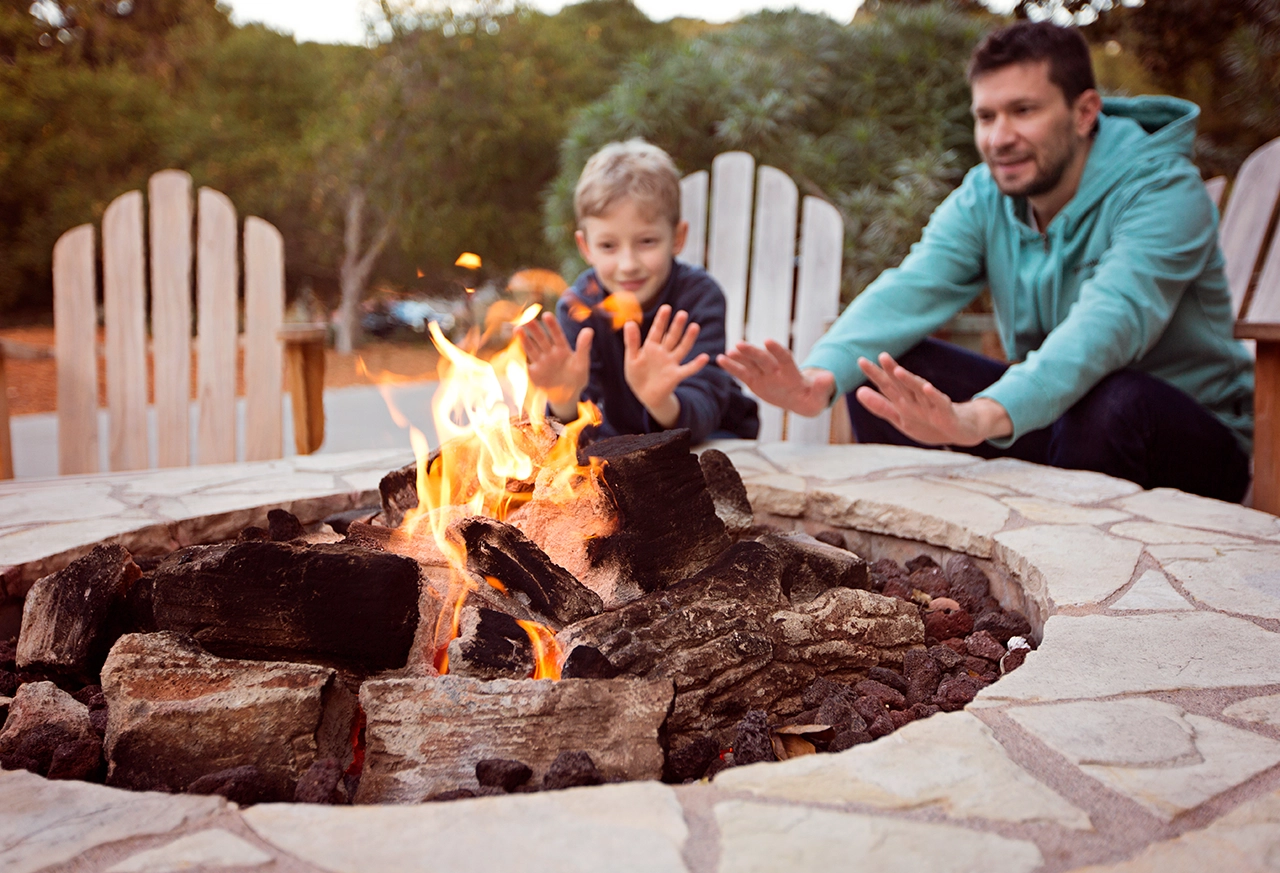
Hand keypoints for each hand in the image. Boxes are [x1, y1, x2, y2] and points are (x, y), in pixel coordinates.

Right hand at [516, 312, 592, 418]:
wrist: (567, 396)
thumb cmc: (577, 378)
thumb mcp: (582, 363)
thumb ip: (584, 347)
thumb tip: (589, 330)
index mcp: (562, 349)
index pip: (557, 335)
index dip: (552, 326)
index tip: (546, 315)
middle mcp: (550, 353)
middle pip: (541, 340)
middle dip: (535, 330)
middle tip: (528, 319)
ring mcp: (541, 362)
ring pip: (531, 349)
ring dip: (524, 340)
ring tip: (517, 329)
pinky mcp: (534, 373)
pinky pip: (524, 366)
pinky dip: (517, 360)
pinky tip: (509, 352)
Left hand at [623, 305, 708, 427]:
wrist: (645, 396)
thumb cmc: (638, 376)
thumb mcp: (631, 358)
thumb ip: (631, 342)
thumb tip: (629, 322)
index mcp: (651, 347)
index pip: (657, 331)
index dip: (661, 320)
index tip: (666, 308)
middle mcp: (664, 353)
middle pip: (671, 337)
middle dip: (677, 326)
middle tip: (682, 313)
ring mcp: (671, 363)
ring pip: (681, 348)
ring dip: (688, 338)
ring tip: (694, 327)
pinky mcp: (676, 375)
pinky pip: (688, 369)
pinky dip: (696, 364)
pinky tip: (704, 357)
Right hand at [717, 339, 834, 416]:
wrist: (800, 398)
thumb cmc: (811, 397)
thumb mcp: (819, 396)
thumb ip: (822, 386)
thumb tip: (828, 377)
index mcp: (792, 373)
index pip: (785, 359)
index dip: (777, 350)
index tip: (768, 341)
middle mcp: (776, 370)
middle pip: (764, 359)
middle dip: (753, 352)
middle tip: (740, 344)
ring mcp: (764, 374)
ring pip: (751, 363)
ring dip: (740, 357)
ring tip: (728, 352)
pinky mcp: (755, 380)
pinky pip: (742, 373)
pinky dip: (732, 367)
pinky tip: (720, 359)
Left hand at [855, 352, 1010, 446]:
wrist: (960, 431)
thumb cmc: (928, 422)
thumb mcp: (900, 417)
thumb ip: (880, 406)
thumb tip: (858, 392)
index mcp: (904, 400)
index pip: (887, 385)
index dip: (875, 374)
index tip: (860, 361)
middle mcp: (916, 399)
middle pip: (902, 384)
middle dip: (891, 371)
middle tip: (882, 355)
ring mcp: (931, 404)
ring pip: (919, 391)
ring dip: (910, 381)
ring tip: (898, 371)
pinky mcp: (946, 412)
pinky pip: (939, 403)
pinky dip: (933, 396)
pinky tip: (926, 388)